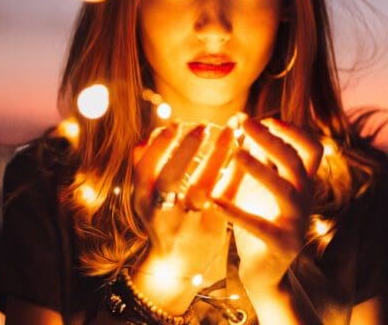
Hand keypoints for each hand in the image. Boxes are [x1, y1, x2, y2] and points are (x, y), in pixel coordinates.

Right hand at [131, 123, 234, 312]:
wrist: (176, 265)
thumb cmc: (162, 219)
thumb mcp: (145, 197)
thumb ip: (145, 167)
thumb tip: (151, 134)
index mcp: (143, 201)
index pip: (145, 170)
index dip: (159, 146)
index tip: (176, 124)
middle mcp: (162, 214)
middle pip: (170, 180)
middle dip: (185, 151)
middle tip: (203, 126)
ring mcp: (187, 223)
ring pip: (201, 188)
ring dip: (217, 157)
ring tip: (230, 131)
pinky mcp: (213, 229)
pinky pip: (226, 196)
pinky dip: (235, 172)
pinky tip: (244, 151)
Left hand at [213, 117, 322, 293]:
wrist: (264, 269)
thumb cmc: (261, 217)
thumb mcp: (260, 184)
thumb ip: (259, 156)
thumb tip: (245, 119)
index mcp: (302, 183)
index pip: (312, 150)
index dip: (295, 132)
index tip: (269, 119)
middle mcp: (305, 199)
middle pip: (296, 163)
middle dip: (272, 140)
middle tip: (246, 123)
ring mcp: (296, 222)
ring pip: (285, 190)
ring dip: (261, 169)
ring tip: (236, 154)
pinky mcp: (281, 244)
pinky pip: (259, 226)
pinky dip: (237, 212)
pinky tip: (214, 200)